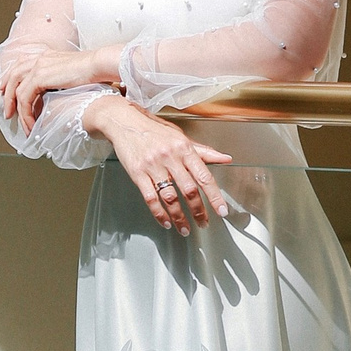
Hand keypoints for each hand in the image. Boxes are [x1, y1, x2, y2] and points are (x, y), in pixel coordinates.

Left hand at [0, 42, 118, 126]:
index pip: (21, 65)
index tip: (6, 91)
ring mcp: (38, 66)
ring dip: (16, 108)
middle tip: (7, 111)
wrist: (99, 65)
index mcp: (47, 56)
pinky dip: (26, 113)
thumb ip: (60, 80)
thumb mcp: (72, 74)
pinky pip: (25, 98)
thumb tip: (57, 93)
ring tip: (19, 123)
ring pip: (17, 89)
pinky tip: (31, 123)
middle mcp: (40, 58)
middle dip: (8, 95)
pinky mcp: (39, 77)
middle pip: (13, 75)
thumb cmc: (93, 71)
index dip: (11, 79)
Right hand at [96, 100, 231, 232]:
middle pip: (188, 189)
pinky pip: (150, 198)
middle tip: (204, 223)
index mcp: (184, 148)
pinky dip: (159, 213)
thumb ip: (203, 151)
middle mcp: (170, 157)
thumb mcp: (181, 137)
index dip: (215, 196)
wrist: (125, 122)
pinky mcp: (137, 173)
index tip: (222, 210)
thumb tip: (226, 158)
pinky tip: (166, 222)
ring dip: (179, 217)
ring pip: (170, 197)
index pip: (204, 175)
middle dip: (198, 211)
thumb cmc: (154, 130)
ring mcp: (153, 166)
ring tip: (185, 228)